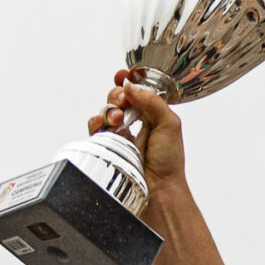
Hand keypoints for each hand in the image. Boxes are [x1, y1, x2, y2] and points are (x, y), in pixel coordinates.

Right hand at [87, 72, 188, 214]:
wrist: (158, 189)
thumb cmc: (169, 161)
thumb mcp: (169, 123)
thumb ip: (151, 100)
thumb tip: (130, 85)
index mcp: (151, 112)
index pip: (135, 90)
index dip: (128, 80)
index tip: (124, 75)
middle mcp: (134, 121)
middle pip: (117, 96)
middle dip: (117, 94)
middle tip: (122, 101)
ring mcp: (119, 133)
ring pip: (104, 110)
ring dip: (108, 109)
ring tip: (117, 120)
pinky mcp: (106, 145)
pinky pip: (94, 126)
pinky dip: (96, 121)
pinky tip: (105, 125)